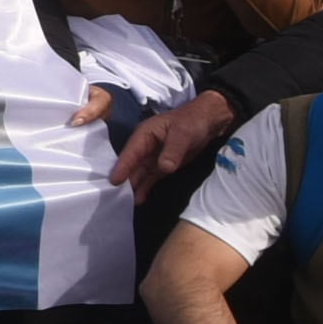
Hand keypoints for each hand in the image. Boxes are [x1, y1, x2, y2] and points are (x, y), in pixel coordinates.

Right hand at [110, 91, 240, 193]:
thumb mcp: (183, 133)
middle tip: (114, 196)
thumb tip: (164, 168)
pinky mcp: (163, 166)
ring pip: (140, 173)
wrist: (208, 121)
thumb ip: (172, 151)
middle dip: (124, 179)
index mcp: (145, 134)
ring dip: (133, 186)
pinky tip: (139, 199)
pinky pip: (151, 178)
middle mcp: (145, 146)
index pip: (131, 152)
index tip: (113, 181)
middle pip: (132, 165)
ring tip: (124, 202)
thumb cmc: (192, 121)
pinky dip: (145, 187)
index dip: (122, 166)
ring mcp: (153, 157)